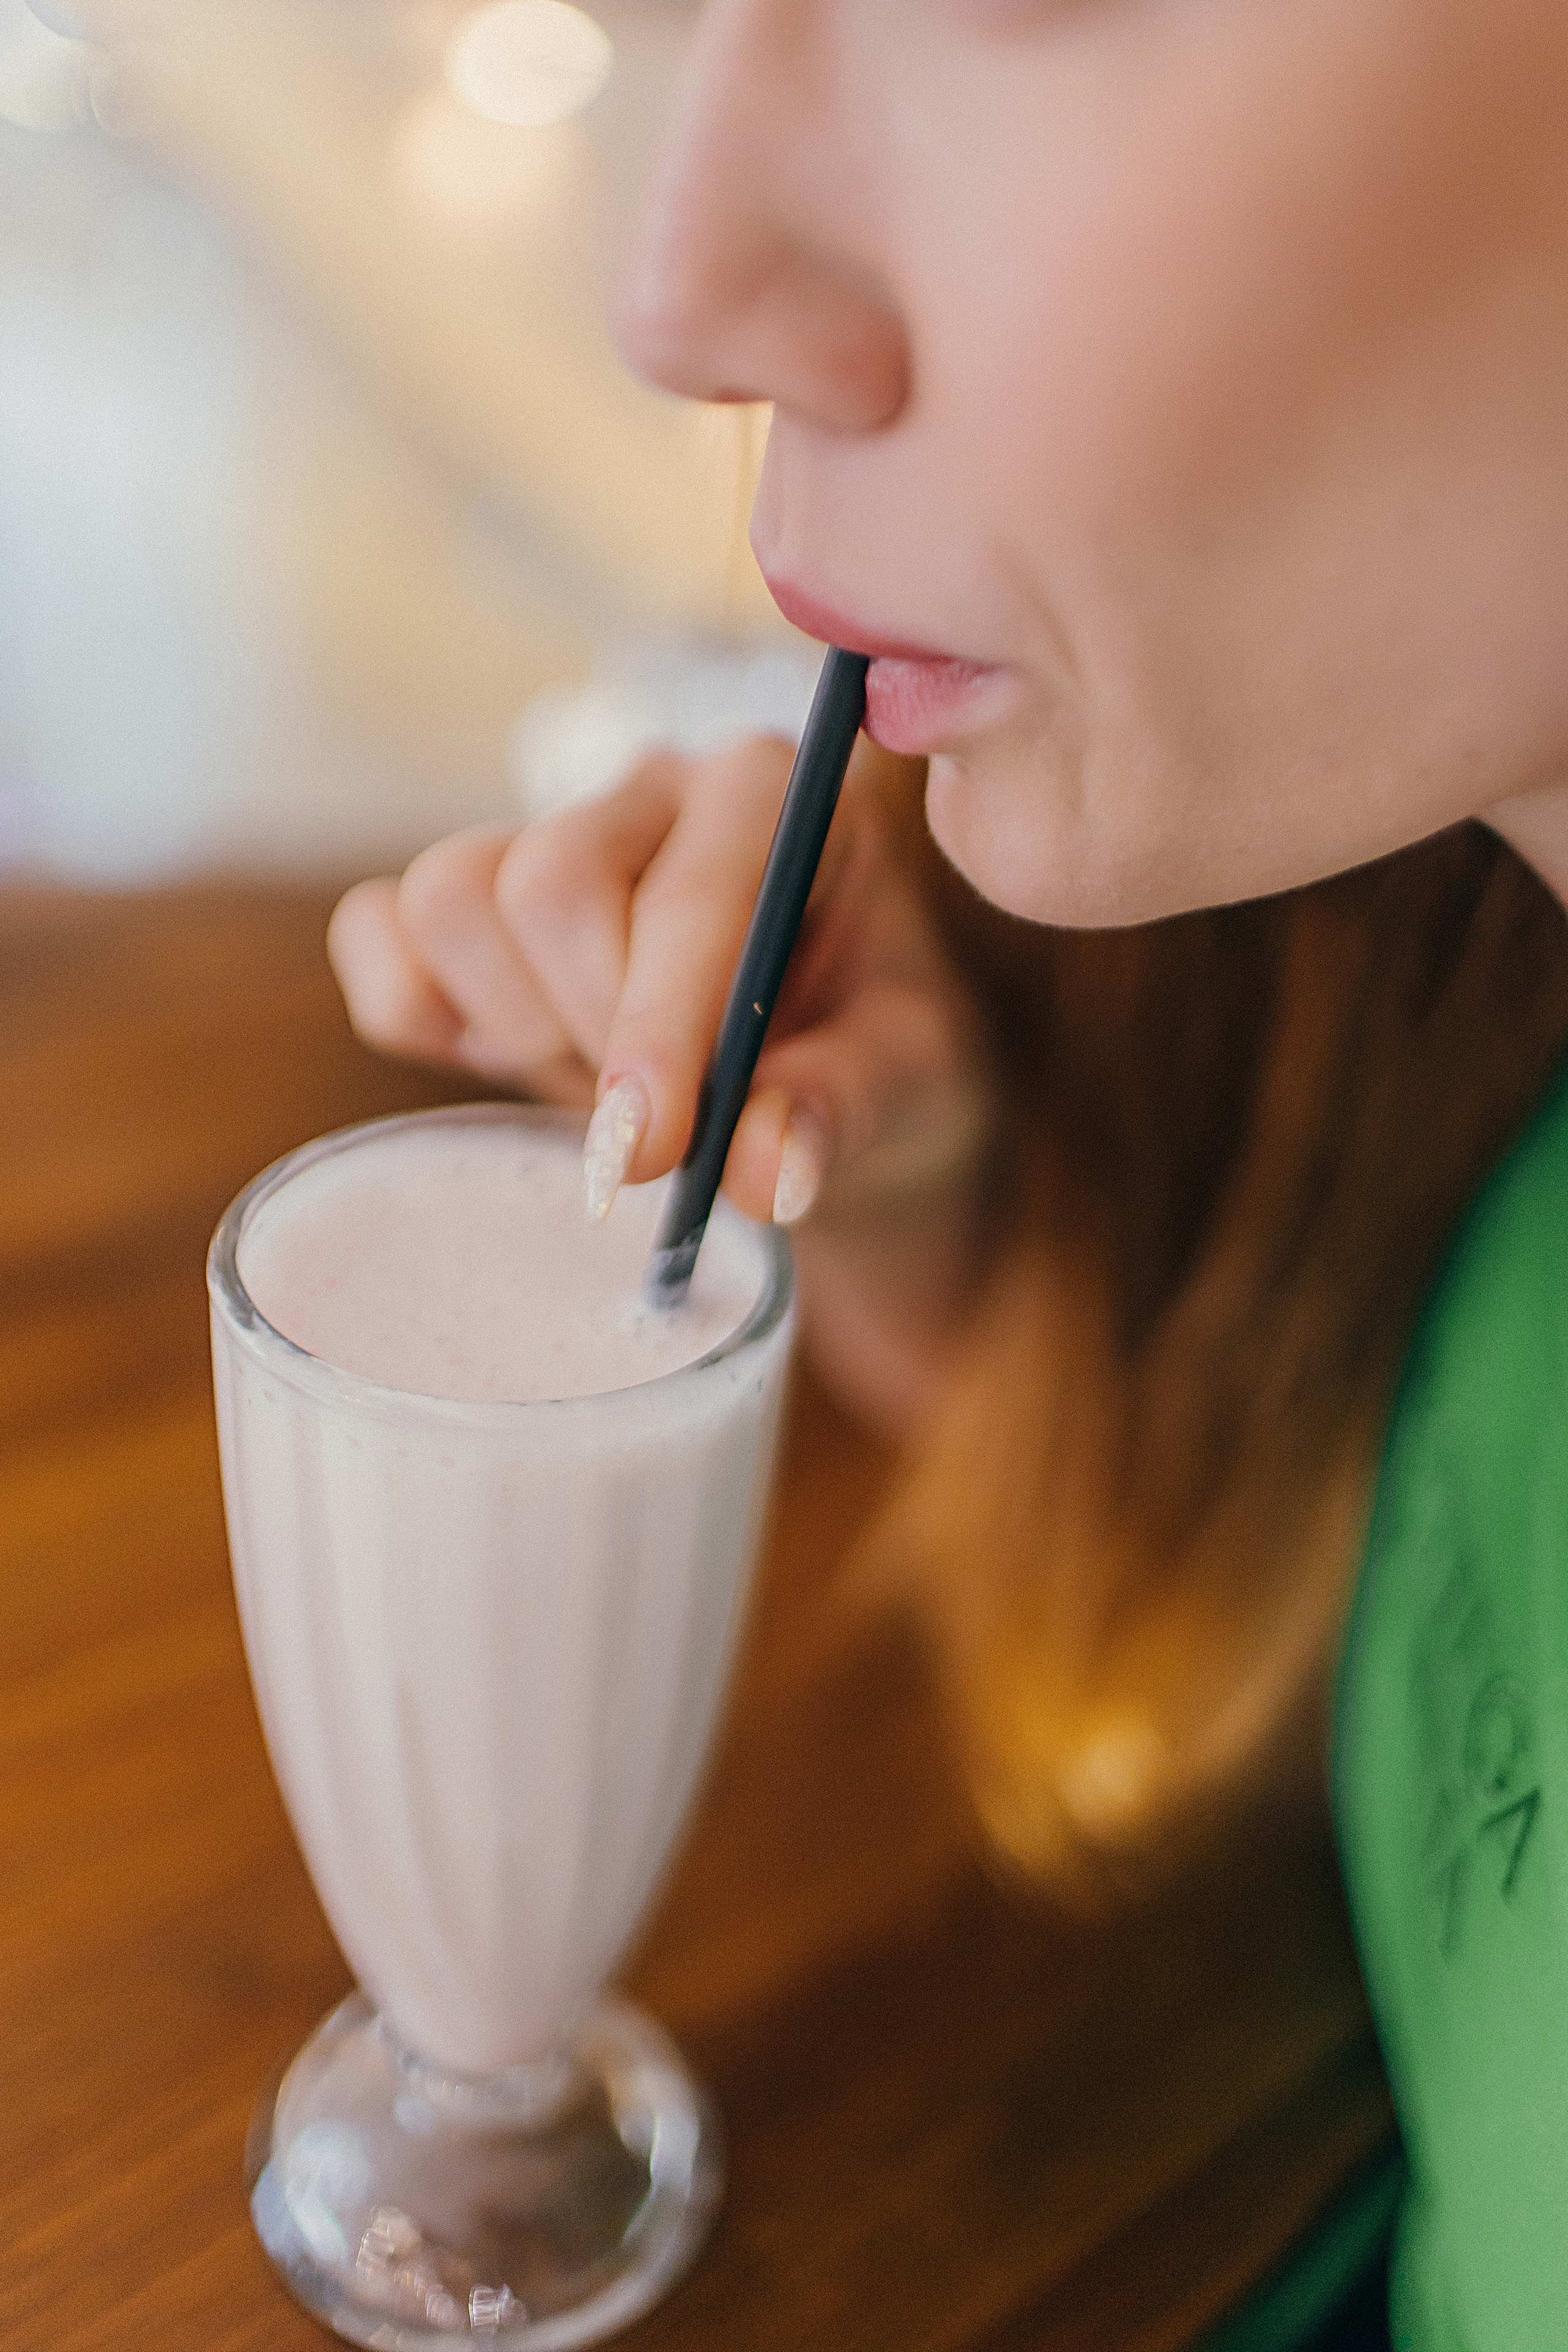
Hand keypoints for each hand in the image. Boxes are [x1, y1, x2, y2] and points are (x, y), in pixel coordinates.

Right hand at [327, 737, 993, 1435]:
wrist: (817, 1089)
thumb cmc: (876, 1064)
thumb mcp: (911, 1087)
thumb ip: (846, 1111)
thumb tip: (769, 1169)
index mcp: (777, 797)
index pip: (684, 888)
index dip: (659, 1022)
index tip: (653, 1149)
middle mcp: (654, 791)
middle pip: (546, 879)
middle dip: (594, 1030)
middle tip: (665, 1120)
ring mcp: (545, 831)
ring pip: (450, 898)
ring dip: (517, 1025)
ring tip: (606, 1078)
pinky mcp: (466, 900)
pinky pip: (378, 934)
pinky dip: (418, 1013)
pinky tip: (517, 1058)